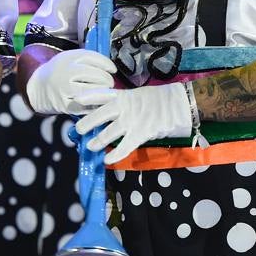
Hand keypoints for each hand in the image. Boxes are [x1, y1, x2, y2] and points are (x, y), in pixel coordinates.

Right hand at [25, 49, 116, 114]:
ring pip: (95, 91)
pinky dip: (96, 104)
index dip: (107, 64)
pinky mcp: (66, 105)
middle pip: (98, 76)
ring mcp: (66, 90)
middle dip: (107, 80)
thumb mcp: (70, 58)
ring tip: (103, 91)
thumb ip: (89, 59)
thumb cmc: (60, 72)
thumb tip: (111, 67)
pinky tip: (96, 100)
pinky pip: (88, 106)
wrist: (38, 87)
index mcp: (68, 59)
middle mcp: (66, 73)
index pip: (95, 58)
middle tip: (108, 82)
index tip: (112, 69)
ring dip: (104, 92)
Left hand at [73, 82, 194, 164]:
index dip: (88, 98)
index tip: (76, 100)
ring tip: (90, 147)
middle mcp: (123, 107)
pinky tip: (107, 160)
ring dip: (98, 141)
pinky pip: (124, 147)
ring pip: (108, 133)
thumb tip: (112, 109)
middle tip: (78, 130)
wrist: (179, 104)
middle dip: (87, 123)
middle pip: (99, 115)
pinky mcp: (140, 134)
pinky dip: (115, 155)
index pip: (101, 95)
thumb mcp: (138, 95)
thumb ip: (125, 101)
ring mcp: (131, 121)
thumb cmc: (160, 99)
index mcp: (123, 96)